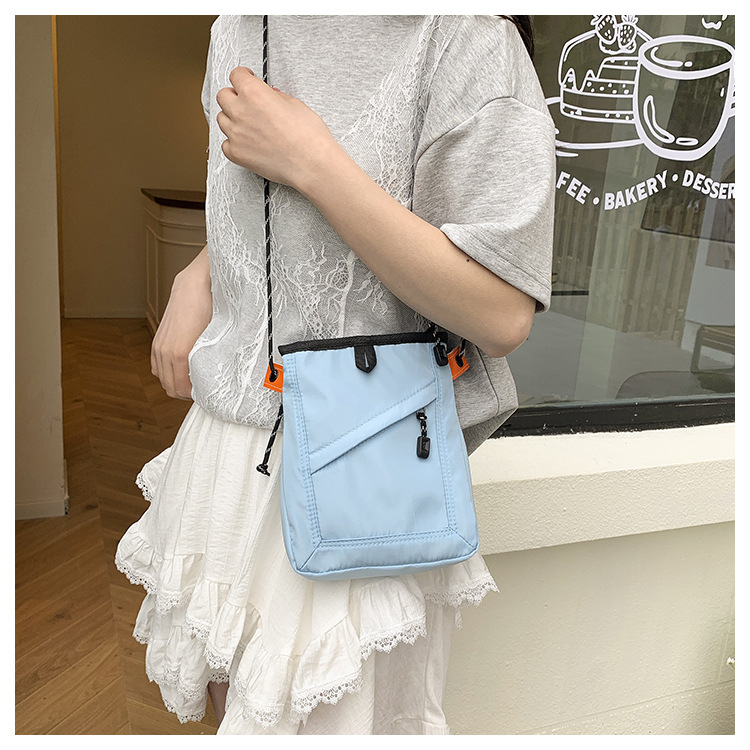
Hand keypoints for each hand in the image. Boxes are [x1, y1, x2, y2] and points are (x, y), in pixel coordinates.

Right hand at [151, 248, 212, 399]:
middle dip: (185, 393)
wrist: (195, 285)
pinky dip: (167, 373)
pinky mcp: (157, 341)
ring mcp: (158, 346)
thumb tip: (212, 379)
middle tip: (202, 390)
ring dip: (175, 383)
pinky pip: (156, 367)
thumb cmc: (210, 308)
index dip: (195, 396)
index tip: (207, 393)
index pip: (181, 390)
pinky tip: (181, 370)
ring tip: (193, 380)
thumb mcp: (215, 338)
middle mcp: (165, 352)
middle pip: (170, 388)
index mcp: (180, 354)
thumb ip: (210, 361)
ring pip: (162, 379)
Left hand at [216, 67, 336, 189]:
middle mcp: (240, 111)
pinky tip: (247, 142)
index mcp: (254, 93)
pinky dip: (234, 142)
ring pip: (222, 119)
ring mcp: (236, 134)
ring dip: (232, 118)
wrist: (311, 164)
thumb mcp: (295, 105)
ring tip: (248, 124)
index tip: (247, 79)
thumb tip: (270, 96)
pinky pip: (226, 144)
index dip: (244, 76)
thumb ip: (275, 97)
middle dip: (234, 96)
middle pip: (223, 96)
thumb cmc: (308, 137)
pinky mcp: (237, 154)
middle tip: (245, 101)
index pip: (236, 75)